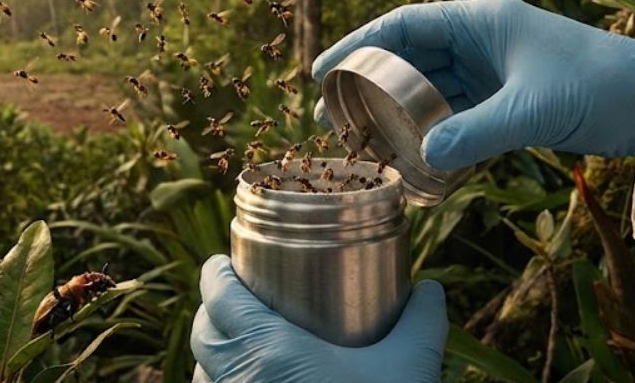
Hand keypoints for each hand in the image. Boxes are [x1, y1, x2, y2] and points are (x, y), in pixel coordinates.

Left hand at [191, 255, 446, 382]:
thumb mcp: (407, 368)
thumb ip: (420, 324)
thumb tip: (432, 290)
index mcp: (265, 348)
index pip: (217, 295)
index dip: (215, 274)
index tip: (224, 263)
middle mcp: (238, 377)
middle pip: (203, 332)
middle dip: (212, 309)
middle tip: (237, 298)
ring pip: (204, 369)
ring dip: (214, 350)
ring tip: (239, 339)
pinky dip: (220, 382)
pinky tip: (246, 380)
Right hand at [312, 0, 634, 167]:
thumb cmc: (599, 85)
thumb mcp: (533, 109)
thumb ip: (476, 133)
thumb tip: (424, 160)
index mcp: (479, 21)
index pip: (401, 26)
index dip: (357, 45)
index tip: (321, 71)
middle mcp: (477, 42)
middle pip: (406, 59)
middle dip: (365, 86)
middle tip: (328, 116)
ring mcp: (489, 72)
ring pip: (426, 90)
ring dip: (394, 113)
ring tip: (358, 140)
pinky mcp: (502, 100)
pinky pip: (452, 115)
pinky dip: (429, 134)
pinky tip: (408, 156)